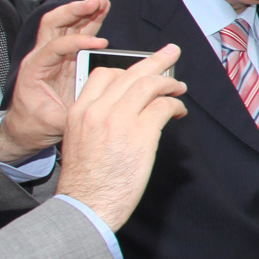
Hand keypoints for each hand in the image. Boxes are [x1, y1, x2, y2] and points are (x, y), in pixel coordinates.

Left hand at [0, 0, 113, 162]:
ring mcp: (53, 57)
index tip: (100, 44)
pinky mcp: (64, 60)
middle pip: (55, 23)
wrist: (23, 130)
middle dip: (76, 10)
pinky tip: (101, 12)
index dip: (78, 42)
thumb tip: (100, 100)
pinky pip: (75, 35)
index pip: (56, 46)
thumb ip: (75, 110)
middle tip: (96, 1)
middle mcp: (41, 57)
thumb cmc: (33, 126)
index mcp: (34, 69)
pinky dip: (89, 22)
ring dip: (84, 11)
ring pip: (66, 25)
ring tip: (102, 1)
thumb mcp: (54, 122)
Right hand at [54, 44, 187, 227]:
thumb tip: (123, 110)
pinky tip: (179, 111)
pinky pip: (163, 107)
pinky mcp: (141, 134)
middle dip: (154, 60)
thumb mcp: (78, 141)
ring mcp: (119, 120)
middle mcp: (98, 111)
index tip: (140, 70)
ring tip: (180, 86)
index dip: (126, 69)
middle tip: (171, 52)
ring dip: (169, 82)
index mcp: (78, 111)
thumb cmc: (85, 181)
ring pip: (149, 85)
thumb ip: (96, 121)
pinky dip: (175, 105)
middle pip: (130, 73)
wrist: (86, 205)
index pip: (103, 75)